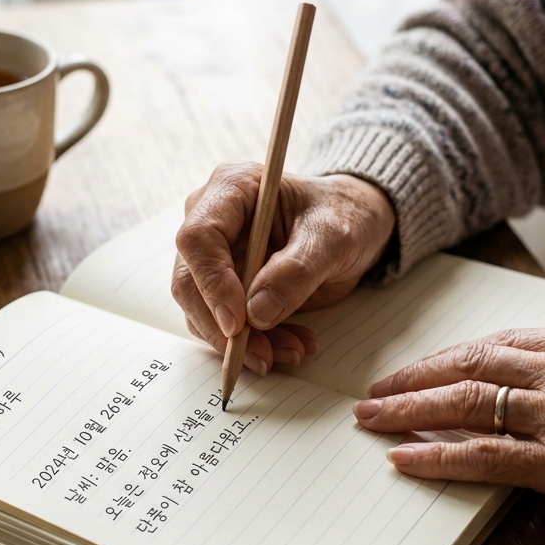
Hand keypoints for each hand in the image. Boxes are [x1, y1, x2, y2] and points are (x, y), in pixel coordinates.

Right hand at [172, 163, 395, 373]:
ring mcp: (216, 256)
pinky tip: (291, 344)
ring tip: (292, 351)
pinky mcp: (226, 287)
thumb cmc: (345, 215)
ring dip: (242, 343)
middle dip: (224, 328)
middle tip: (263, 356)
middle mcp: (212, 220)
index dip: (212, 283)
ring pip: (204, 311)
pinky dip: (255, 344)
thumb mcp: (333, 237)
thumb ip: (297, 271)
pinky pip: (224, 325)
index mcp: (232, 188)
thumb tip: (255, 314)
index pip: (198, 238)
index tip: (238, 323)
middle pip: (190, 281)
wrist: (354, 226)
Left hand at [353, 325, 544, 544]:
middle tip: (375, 392)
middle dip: (413, 378)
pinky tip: (404, 458)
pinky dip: (437, 455)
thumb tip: (523, 380)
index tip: (417, 369)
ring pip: (466, 402)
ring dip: (408, 411)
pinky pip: (484, 455)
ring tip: (372, 418)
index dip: (446, 357)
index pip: (495, 341)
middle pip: (469, 364)